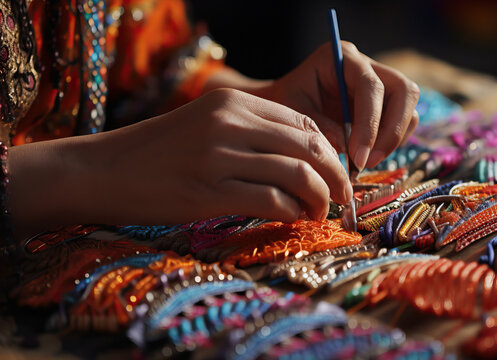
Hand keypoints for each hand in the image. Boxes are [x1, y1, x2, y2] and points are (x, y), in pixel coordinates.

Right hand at [8, 89, 350, 235]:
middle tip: (341, 198)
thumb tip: (307, 161)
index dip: (331, 152)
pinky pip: (271, 201)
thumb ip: (254, 134)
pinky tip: (293, 219)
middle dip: (336, 176)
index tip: (338, 175)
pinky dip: (292, 213)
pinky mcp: (209, 191)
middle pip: (309, 147)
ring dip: (319, 198)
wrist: (104, 170)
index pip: (304, 124)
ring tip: (318, 213)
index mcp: (235, 102)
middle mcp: (231, 122)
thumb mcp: (209, 126)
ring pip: (297, 175)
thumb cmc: (161, 152)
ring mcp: (219, 155)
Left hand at [254, 42, 419, 169]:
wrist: (283, 105)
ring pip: (409, 108)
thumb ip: (318, 127)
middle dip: (392, 131)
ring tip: (365, 162)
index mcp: (342, 58)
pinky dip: (390, 142)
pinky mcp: (386, 104)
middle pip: (404, 91)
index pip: (371, 86)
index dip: (370, 124)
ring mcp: (381, 83)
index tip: (358, 157)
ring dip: (393, 139)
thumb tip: (346, 146)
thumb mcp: (293, 113)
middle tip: (369, 161)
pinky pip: (403, 122)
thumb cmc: (284, 104)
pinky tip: (367, 156)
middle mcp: (367, 66)